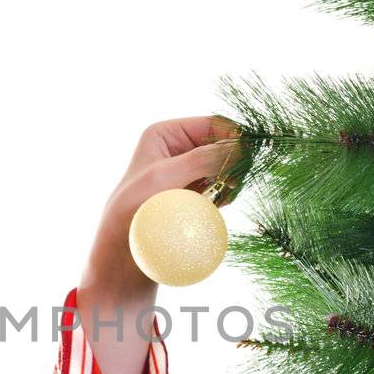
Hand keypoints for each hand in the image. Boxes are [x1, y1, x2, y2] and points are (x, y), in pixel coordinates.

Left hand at [83, 115, 245, 293]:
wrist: (124, 248)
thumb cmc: (133, 208)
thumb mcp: (165, 177)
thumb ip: (202, 159)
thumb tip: (240, 148)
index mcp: (166, 134)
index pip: (213, 124)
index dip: (234, 136)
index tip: (249, 156)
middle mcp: (179, 148)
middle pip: (223, 145)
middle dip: (233, 161)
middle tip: (234, 182)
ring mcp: (189, 171)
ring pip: (226, 167)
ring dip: (230, 179)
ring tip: (223, 196)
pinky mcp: (195, 193)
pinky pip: (222, 186)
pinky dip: (225, 193)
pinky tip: (218, 204)